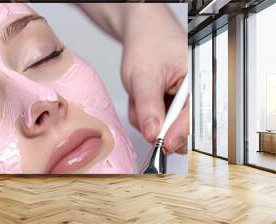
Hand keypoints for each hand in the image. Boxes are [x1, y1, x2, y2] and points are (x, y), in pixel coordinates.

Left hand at [77, 3, 188, 153]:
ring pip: (162, 127)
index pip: (192, 118)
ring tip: (141, 94)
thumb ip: (149, 106)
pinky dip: (143, 114)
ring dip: (145, 117)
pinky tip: (142, 98)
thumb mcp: (144, 76)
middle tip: (143, 107)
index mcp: (198, 84)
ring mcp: (180, 104)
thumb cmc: (149, 45)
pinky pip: (154, 122)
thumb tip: (153, 133)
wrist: (143, 35)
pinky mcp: (169, 108)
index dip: (177, 134)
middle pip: (178, 128)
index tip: (162, 144)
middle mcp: (192, 96)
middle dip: (155, 122)